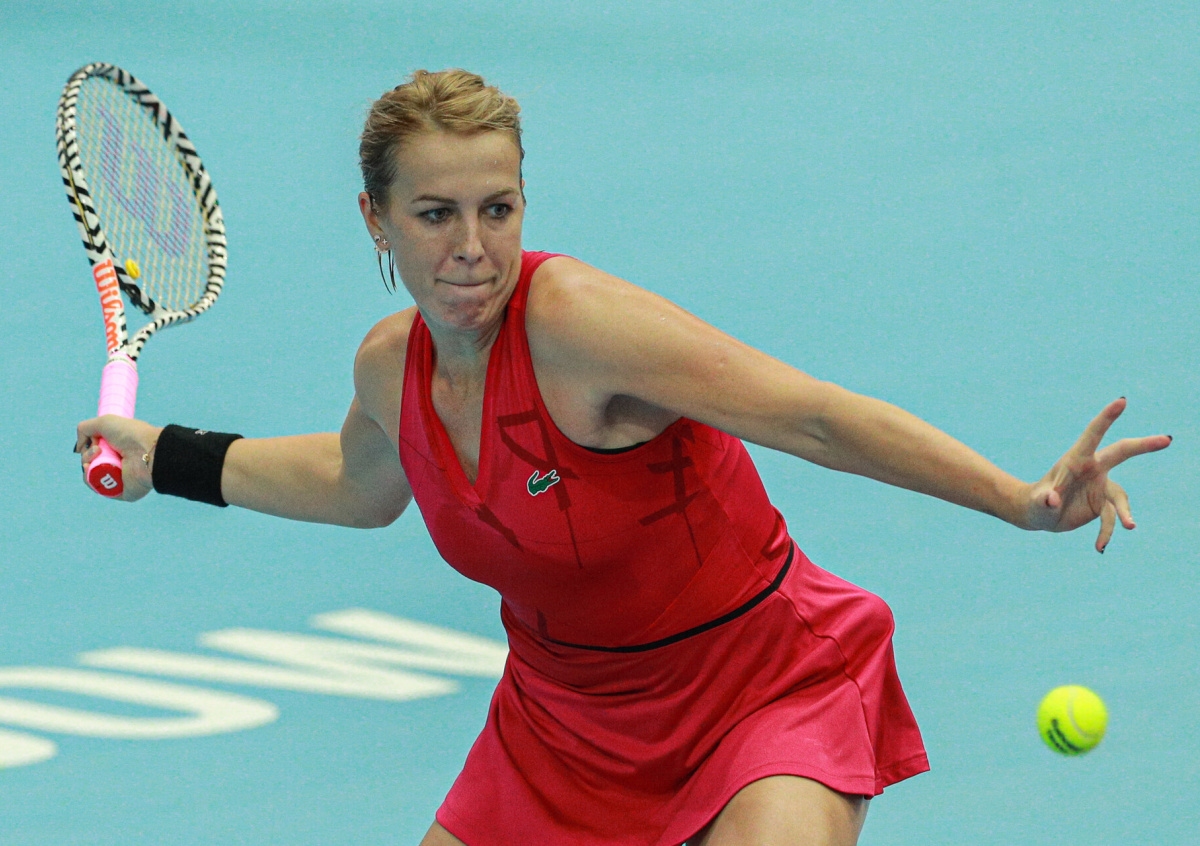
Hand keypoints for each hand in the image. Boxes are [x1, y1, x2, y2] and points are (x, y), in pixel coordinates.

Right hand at [75, 416, 163, 501]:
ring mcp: (120, 479)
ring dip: (86, 466)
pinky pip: (98, 488)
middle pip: (91, 464)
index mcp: (119, 449)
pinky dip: (90, 479)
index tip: (94, 442)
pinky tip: (92, 470)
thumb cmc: (130, 434)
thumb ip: (85, 429)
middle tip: (98, 450)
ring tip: (96, 458)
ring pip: (91, 476)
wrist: (148, 451)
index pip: (96, 452)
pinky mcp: (120, 492)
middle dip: (87, 456)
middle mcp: (119, 464)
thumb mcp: (104, 422)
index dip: (89, 448)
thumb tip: (78, 448)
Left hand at [1022, 398, 1170, 550]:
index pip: (1093, 435)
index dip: (1106, 418)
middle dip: (1144, 445)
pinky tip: (1099, 547)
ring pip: (1120, 497)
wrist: (1038, 515)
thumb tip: (1051, 499)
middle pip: (1122, 453)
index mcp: (1075, 460)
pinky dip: (1106, 533)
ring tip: (1129, 527)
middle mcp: (1092, 469)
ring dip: (1123, 514)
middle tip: (1167, 439)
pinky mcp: (1103, 504)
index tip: (1121, 401)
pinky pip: (1111, 519)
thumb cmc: (1034, 503)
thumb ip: (1043, 499)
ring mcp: (1100, 486)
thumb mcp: (1036, 503)